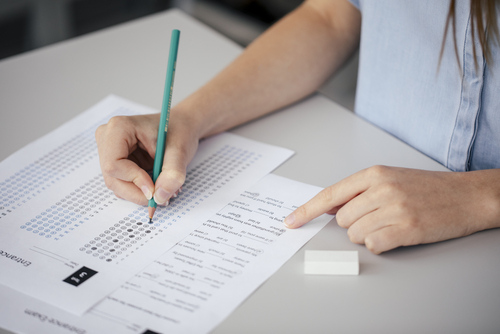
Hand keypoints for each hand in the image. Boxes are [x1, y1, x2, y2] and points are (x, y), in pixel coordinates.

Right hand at [95, 110, 200, 205]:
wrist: (181, 126)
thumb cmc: (179, 131)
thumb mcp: (180, 151)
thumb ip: (172, 174)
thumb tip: (160, 197)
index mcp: (119, 128)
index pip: (114, 164)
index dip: (134, 180)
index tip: (155, 189)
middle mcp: (108, 138)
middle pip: (112, 178)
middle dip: (137, 192)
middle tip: (160, 197)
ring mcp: (108, 151)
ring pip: (116, 184)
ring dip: (139, 193)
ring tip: (161, 188)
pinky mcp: (115, 161)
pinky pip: (121, 184)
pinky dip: (138, 190)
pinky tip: (155, 184)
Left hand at [284, 166, 499, 253]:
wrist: (467, 196)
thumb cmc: (427, 188)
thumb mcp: (390, 179)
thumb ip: (358, 191)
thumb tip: (330, 207)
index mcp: (373, 174)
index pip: (330, 194)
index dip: (306, 211)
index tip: (290, 222)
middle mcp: (381, 188)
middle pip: (342, 220)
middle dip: (354, 224)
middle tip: (378, 218)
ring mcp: (394, 208)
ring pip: (355, 234)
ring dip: (369, 235)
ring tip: (392, 224)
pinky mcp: (406, 228)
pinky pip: (373, 245)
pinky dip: (381, 244)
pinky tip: (397, 234)